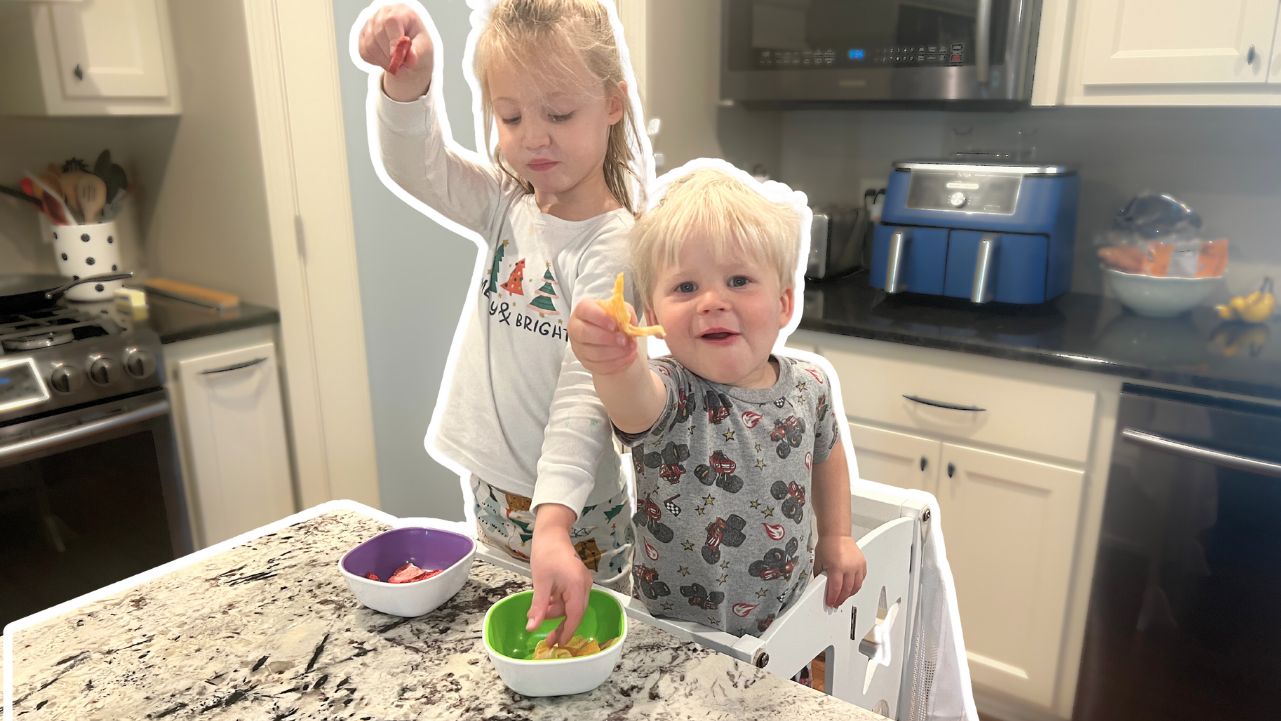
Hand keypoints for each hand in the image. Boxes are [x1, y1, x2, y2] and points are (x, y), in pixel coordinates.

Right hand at [358, 3, 433, 100]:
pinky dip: (376, 61)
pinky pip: (364, 52)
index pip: (391, 22)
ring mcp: (371, 23)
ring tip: (396, 62)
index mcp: (401, 12)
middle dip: (389, 55)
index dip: (393, 42)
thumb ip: (417, 53)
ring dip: (383, 61)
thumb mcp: (424, 49)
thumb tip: (410, 58)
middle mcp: (383, 14)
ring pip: (370, 45)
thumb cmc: (419, 45)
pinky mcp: (363, 35)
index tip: (398, 58)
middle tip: (400, 64)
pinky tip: (387, 59)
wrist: (410, 48)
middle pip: (378, 34)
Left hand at [526, 515, 592, 646]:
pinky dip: (558, 603)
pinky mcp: (576, 579)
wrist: (551, 532)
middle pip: (575, 612)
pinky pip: (569, 597)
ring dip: (557, 612)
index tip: (559, 645)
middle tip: (547, 639)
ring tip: (539, 614)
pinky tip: (546, 603)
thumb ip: (539, 606)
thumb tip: (532, 627)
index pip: (575, 615)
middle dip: (561, 625)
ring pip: (571, 605)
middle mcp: (584, 585)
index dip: (568, 632)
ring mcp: (581, 582)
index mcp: (577, 585)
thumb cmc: (546, 553)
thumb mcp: (540, 582)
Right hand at [569, 298, 639, 376]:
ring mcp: (579, 347)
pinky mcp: (586, 362)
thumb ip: (625, 311)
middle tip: (623, 339)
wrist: (612, 335)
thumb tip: (628, 320)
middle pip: (584, 333)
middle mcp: (576, 328)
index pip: (586, 310)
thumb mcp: (621, 310)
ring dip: (615, 352)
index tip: (614, 324)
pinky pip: (600, 366)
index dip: (600, 317)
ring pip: (593, 353)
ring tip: (629, 348)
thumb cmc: (612, 320)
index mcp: (583, 310)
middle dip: (607, 338)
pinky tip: (627, 356)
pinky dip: (617, 362)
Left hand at [814, 535, 866, 607]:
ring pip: (856, 586)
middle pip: (847, 590)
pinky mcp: (862, 563)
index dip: (833, 598)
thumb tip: (820, 587)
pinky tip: (852, 587)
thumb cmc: (827, 545)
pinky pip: (862, 579)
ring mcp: (857, 565)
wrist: (836, 534)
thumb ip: (820, 576)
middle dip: (841, 599)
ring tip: (844, 597)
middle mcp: (849, 567)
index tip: (831, 602)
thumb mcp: (818, 562)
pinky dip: (857, 585)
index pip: (836, 589)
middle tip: (837, 602)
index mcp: (837, 567)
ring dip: (850, 594)